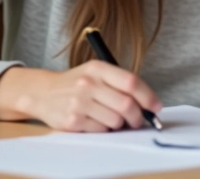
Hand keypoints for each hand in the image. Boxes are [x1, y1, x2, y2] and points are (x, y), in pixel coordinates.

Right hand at [0, 61, 162, 131]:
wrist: (43, 93)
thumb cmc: (76, 83)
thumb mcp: (96, 73)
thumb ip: (120, 83)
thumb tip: (149, 103)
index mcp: (98, 68)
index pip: (131, 82)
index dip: (148, 96)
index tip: (156, 106)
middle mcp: (88, 84)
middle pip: (127, 105)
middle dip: (139, 116)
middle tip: (139, 120)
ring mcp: (79, 103)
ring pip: (116, 121)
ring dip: (120, 124)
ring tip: (113, 119)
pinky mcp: (72, 121)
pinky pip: (101, 130)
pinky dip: (105, 129)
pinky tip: (97, 121)